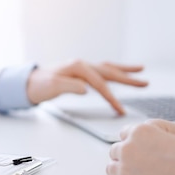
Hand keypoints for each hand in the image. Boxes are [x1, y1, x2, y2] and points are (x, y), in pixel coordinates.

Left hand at [27, 61, 147, 113]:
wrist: (29, 82)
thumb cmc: (39, 85)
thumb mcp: (53, 86)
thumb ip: (70, 86)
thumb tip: (87, 89)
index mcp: (78, 67)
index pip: (100, 83)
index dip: (111, 97)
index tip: (120, 109)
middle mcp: (82, 65)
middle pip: (109, 71)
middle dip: (128, 78)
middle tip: (145, 83)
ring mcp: (82, 67)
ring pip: (108, 68)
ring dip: (124, 71)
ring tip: (140, 70)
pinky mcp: (81, 72)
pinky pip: (101, 71)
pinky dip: (113, 72)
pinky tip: (120, 73)